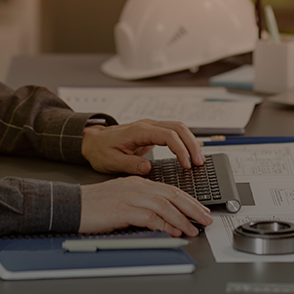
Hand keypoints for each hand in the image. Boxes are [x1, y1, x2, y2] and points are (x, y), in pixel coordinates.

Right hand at [79, 176, 212, 235]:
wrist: (72, 204)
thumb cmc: (95, 205)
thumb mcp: (122, 199)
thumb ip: (142, 204)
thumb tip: (164, 219)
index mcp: (137, 181)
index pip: (169, 188)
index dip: (188, 199)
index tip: (200, 210)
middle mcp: (136, 186)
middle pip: (172, 193)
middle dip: (192, 207)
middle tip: (206, 218)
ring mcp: (130, 196)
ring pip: (164, 204)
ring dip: (182, 218)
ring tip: (193, 229)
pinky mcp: (123, 208)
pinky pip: (150, 216)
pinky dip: (164, 224)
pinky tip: (173, 232)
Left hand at [82, 119, 204, 174]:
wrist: (93, 141)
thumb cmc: (101, 150)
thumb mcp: (111, 162)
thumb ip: (130, 165)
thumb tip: (147, 168)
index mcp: (138, 131)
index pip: (167, 135)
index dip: (180, 149)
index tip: (186, 165)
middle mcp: (147, 125)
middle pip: (178, 127)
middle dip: (192, 144)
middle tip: (199, 163)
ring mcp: (151, 127)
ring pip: (179, 127)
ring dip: (191, 142)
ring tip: (199, 160)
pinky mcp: (153, 132)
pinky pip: (174, 133)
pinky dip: (185, 141)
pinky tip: (190, 154)